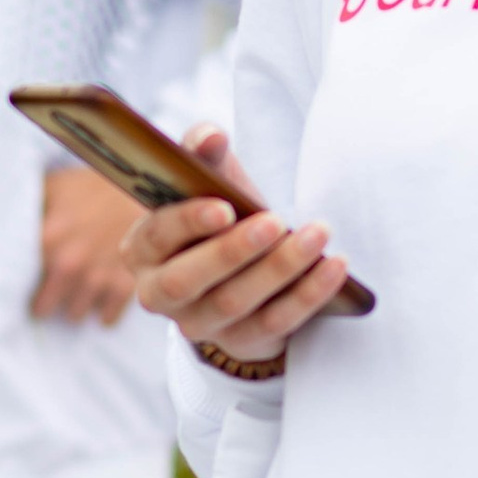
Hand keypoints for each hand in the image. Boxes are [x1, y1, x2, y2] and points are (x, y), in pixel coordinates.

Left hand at [30, 165, 142, 324]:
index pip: (15, 280)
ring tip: (73, 296)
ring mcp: (98, 277)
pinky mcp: (124, 285)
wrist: (143, 186)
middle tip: (46, 297)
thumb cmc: (92, 185)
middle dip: (45, 302)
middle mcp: (69, 264)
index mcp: (46, 238)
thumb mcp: (53, 186)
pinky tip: (99, 304)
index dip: (15, 283)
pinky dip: (103, 313)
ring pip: (74, 314)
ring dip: (73, 307)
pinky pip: (107, 317)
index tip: (17, 285)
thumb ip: (25, 208)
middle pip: (44, 307)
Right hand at [118, 124, 349, 365]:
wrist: (240, 272)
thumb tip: (209, 136)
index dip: (188, 223)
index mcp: (142, 250)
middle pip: (188, 279)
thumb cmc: (219, 216)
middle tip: (274, 221)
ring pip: (234, 302)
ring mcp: (199, 324)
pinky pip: (275, 323)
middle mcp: (160, 293)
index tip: (225, 207)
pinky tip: (335, 266)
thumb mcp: (208, 184)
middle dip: (234, 250)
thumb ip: (202, 156)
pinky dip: (308, 294)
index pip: (157, 236)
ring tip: (317, 234)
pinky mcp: (241, 341)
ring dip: (280, 268)